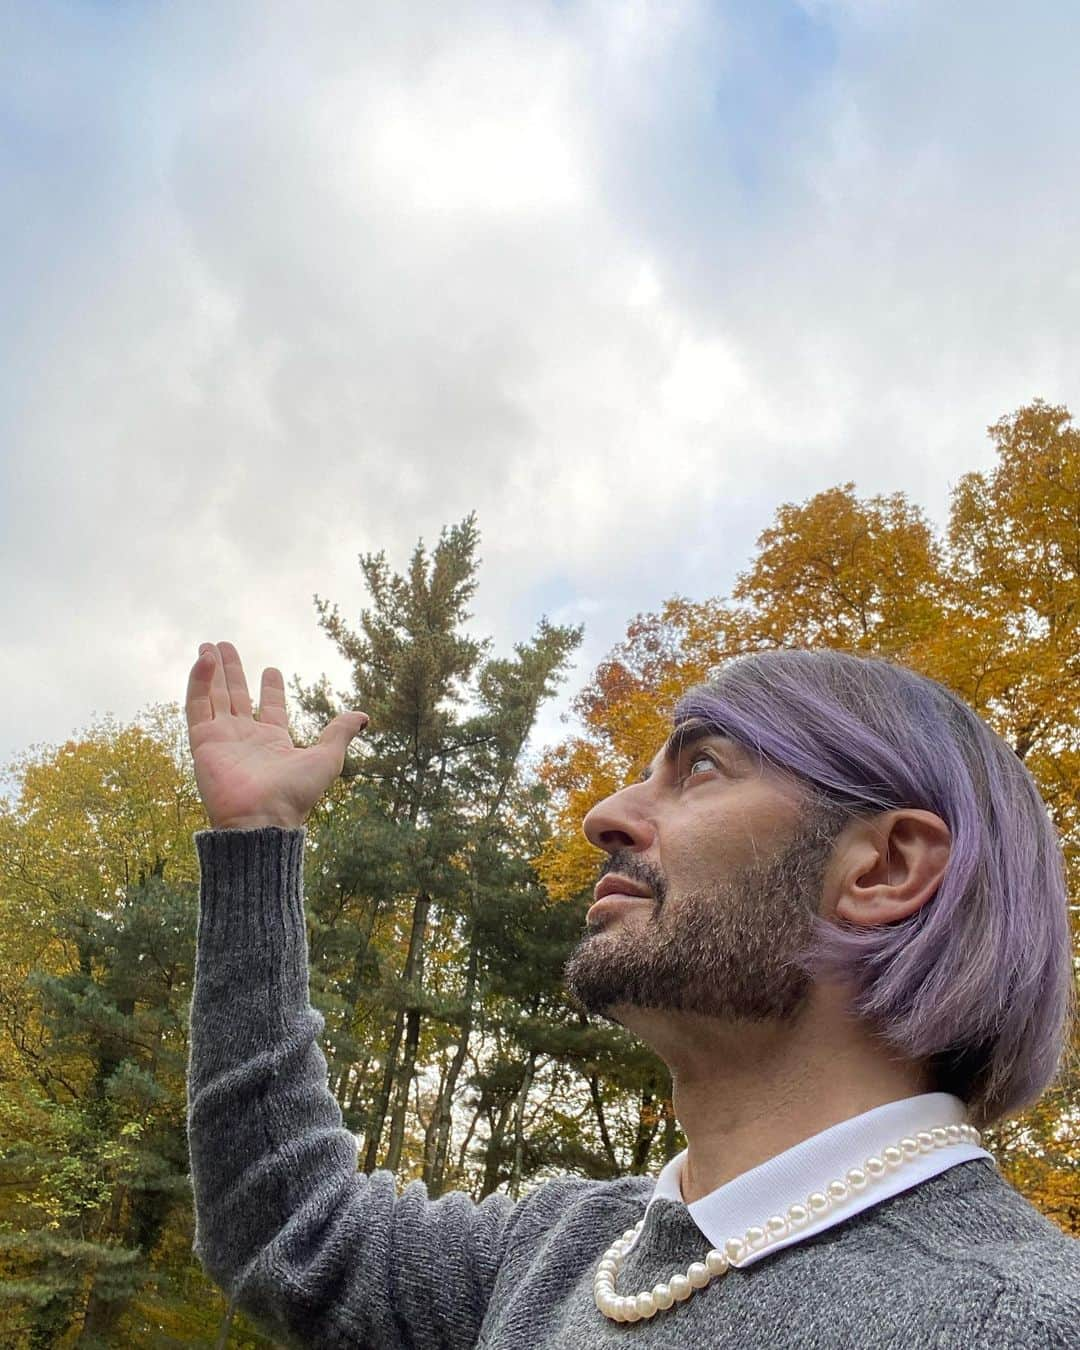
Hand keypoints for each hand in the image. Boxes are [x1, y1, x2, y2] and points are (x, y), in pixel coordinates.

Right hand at [185, 641, 368, 829]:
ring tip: (208, 645)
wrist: (262, 818)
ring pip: (214, 696)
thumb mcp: (327, 759)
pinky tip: (204, 658)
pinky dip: (198, 681)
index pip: (271, 708)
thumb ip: (339, 733)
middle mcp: (246, 737)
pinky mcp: (202, 740)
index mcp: (274, 742)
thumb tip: (363, 716)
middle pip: (236, 696)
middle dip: (231, 671)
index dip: (271, 689)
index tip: (271, 669)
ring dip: (211, 670)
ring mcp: (222, 738)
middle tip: (224, 646)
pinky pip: (197, 704)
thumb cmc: (295, 794)